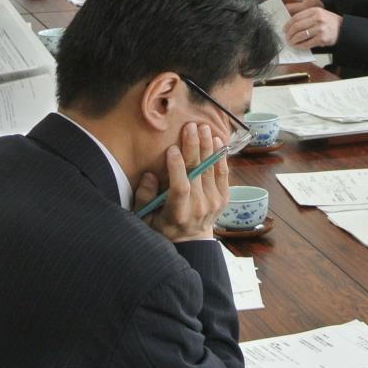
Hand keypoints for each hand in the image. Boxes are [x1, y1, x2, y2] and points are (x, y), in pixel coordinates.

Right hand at [137, 122, 227, 242]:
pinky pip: (223, 174)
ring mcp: (214, 203)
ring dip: (207, 147)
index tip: (172, 149)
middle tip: (190, 126)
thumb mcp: (145, 218)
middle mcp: (199, 207)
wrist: (191, 241)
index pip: (180, 187)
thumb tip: (149, 175)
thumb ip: (145, 197)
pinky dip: (220, 157)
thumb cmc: (163, 226)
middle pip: (197, 173)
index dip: (177, 168)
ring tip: (204, 128)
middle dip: (193, 147)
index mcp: (178, 213)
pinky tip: (217, 141)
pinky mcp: (223, 198)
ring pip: (211, 169)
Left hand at [286, 8, 342, 48]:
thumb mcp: (318, 14)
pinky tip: (298, 46)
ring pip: (300, 35)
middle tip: (286, 37)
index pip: (296, 17)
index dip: (288, 24)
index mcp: (314, 11)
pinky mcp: (322, 39)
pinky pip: (307, 43)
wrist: (343, 29)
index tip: (284, 29)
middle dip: (289, 33)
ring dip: (293, 40)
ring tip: (291, 42)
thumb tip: (291, 25)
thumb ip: (306, 17)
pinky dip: (300, 46)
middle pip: (297, 26)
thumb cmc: (329, 22)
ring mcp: (320, 29)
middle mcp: (317, 19)